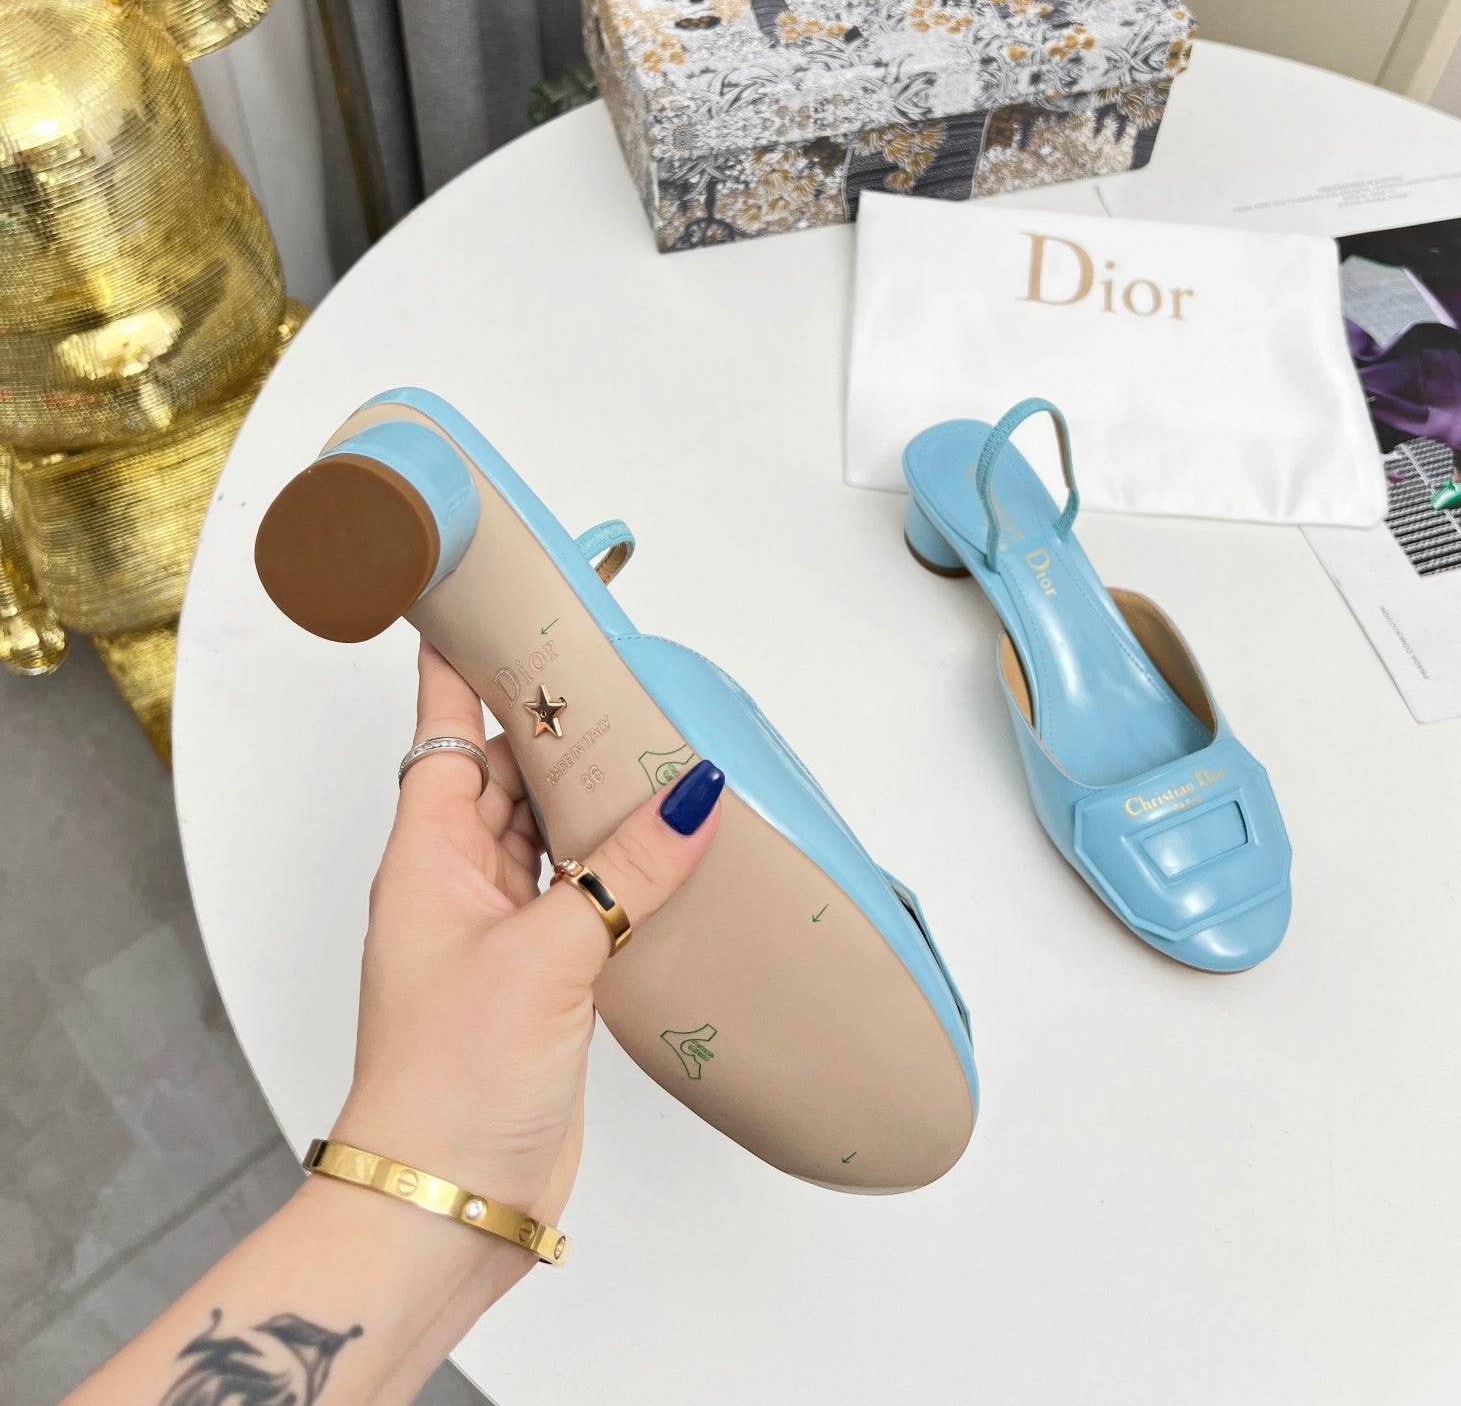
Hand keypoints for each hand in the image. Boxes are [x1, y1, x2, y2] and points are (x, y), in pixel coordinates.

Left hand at [332, 641, 722, 1283]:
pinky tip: (658, 846)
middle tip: (605, 660)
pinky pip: (579, 892)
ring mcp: (497, 931)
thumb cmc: (448, 1082)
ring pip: (547, 830)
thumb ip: (626, 872)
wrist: (443, 1206)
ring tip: (644, 735)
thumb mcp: (546, 955)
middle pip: (505, 770)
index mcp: (426, 853)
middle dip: (551, 717)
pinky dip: (615, 864)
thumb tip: (691, 797)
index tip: (486, 598)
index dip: (462, 659)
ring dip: (589, 791)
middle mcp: (456, 882)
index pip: (443, 725)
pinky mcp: (540, 979)